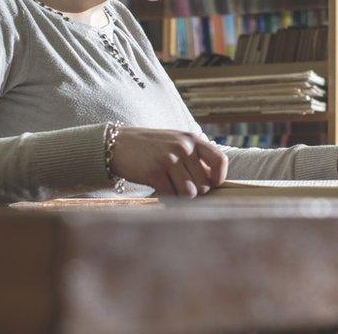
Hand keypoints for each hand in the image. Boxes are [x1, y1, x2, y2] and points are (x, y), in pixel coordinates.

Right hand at [109, 127, 227, 197]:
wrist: (117, 144)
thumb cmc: (150, 148)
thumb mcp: (176, 143)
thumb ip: (194, 157)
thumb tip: (213, 182)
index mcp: (192, 139)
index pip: (220, 160)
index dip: (219, 178)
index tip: (211, 185)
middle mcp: (183, 147)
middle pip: (204, 184)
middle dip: (194, 191)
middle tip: (179, 187)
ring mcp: (169, 159)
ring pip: (190, 193)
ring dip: (180, 197)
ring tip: (169, 189)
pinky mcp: (155, 172)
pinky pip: (171, 195)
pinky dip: (166, 199)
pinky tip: (159, 192)